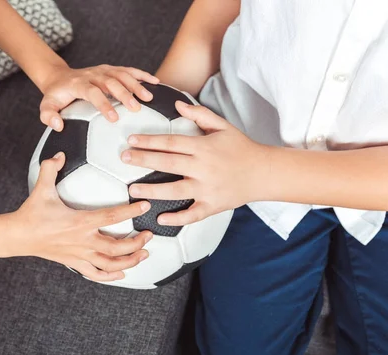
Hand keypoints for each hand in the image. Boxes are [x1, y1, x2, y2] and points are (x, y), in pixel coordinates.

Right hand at [11, 152, 152, 280]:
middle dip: (137, 243)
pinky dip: (111, 276)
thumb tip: (59, 154)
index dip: (130, 211)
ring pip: (110, 265)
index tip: (144, 206)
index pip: (111, 216)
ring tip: (144, 254)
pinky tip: (122, 273)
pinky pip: (96, 275)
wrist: (17, 236)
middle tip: (149, 235)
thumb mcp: (41, 188)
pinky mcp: (74, 263)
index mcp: (79, 222)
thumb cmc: (31, 213)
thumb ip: (50, 168)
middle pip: (117, 247)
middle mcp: (83, 241)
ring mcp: (79, 254)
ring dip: (130, 261)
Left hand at [39, 63, 158, 130]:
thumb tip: (58, 126)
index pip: (93, 92)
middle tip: (136, 108)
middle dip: (124, 94)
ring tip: (148, 98)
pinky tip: (155, 82)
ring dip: (136, 84)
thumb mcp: (47, 106)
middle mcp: (92, 74)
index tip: (114, 118)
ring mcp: (103, 70)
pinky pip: (128, 70)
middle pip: (111, 82)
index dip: (104, 104)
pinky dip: (142, 75)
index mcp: (78, 84)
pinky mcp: (111, 69)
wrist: (59, 77)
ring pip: (121, 74)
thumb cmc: (56, 95)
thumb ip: (48, 116)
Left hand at [121, 101, 266, 225]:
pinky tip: (160, 218)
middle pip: (168, 163)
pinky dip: (177, 218)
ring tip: (133, 190)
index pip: (171, 142)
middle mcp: (203, 168)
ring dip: (151, 191)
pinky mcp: (212, 205)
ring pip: (175, 191)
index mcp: (204, 147)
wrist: (264, 172)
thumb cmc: (241, 148)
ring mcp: (207, 188)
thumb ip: (200, 115)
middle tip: (124, 158)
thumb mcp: (223, 126)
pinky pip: (192, 214)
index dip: (149, 141)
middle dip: (143, 160)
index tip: (132, 140)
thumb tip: (177, 103)